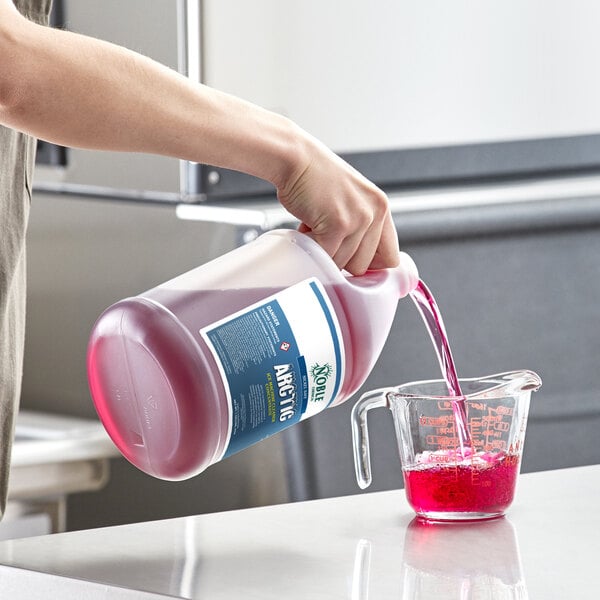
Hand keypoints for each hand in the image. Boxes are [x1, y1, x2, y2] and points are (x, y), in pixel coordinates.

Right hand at [276, 133, 399, 275]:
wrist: (296, 159)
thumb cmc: (315, 180)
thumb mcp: (350, 200)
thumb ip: (360, 227)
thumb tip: (356, 263)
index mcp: (381, 207)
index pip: (390, 258)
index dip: (368, 265)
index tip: (350, 261)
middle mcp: (375, 212)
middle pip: (362, 266)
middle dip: (340, 259)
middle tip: (325, 238)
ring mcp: (358, 219)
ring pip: (343, 264)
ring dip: (324, 252)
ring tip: (314, 227)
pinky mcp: (338, 224)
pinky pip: (326, 256)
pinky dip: (312, 249)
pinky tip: (306, 228)